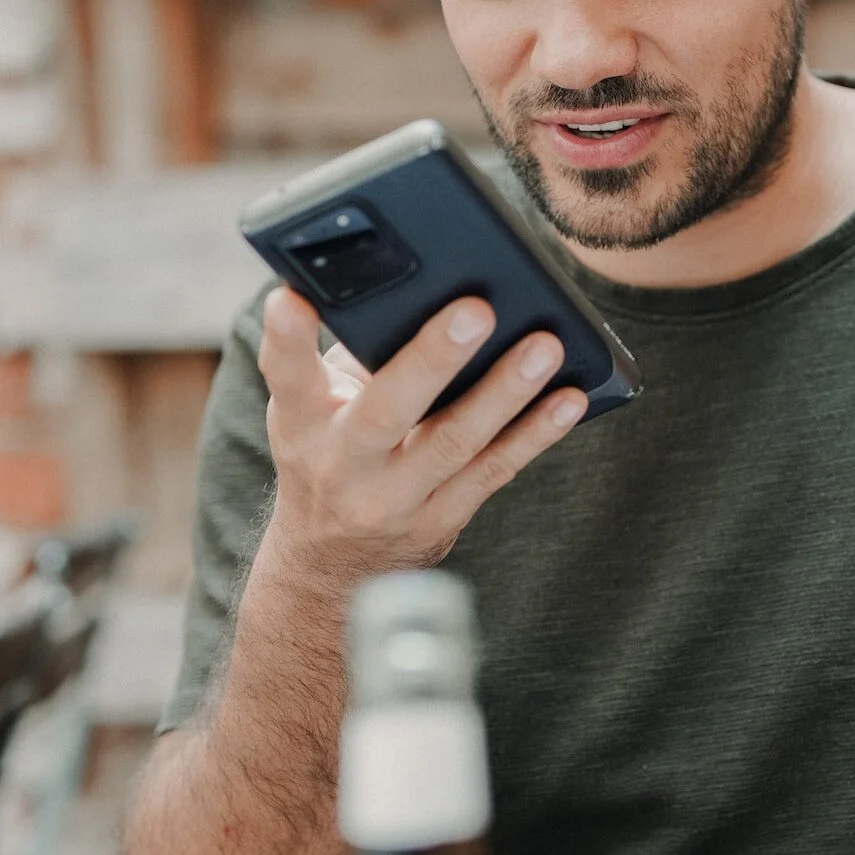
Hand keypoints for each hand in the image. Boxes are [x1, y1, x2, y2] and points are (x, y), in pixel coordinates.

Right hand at [255, 287, 586, 590]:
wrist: (329, 564)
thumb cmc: (331, 453)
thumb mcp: (315, 410)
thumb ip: (353, 357)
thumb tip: (423, 291)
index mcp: (303, 422)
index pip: (287, 374)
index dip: (286, 338)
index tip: (290, 299)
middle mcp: (342, 464)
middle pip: (386, 410)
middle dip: (433, 359)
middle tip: (477, 311)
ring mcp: (393, 499)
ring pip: (454, 442)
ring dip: (505, 392)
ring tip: (545, 347)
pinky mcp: (439, 520)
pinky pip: (494, 471)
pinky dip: (535, 433)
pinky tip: (568, 400)